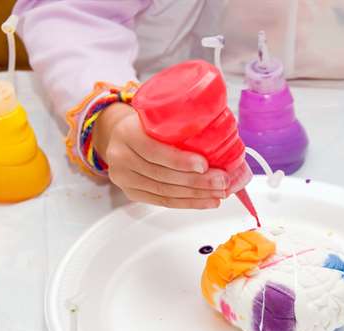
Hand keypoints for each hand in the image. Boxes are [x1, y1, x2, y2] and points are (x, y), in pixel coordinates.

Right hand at [92, 103, 250, 208]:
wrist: (121, 134)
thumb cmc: (145, 123)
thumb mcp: (157, 114)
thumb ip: (181, 121)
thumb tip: (221, 130)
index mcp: (127, 132)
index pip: (154, 151)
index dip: (180, 160)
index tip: (204, 164)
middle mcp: (122, 157)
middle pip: (163, 175)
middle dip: (197, 181)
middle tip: (222, 181)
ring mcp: (125, 178)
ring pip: (165, 192)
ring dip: (197, 195)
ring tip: (219, 193)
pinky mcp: (132, 193)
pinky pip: (163, 202)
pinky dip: (188, 203)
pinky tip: (205, 201)